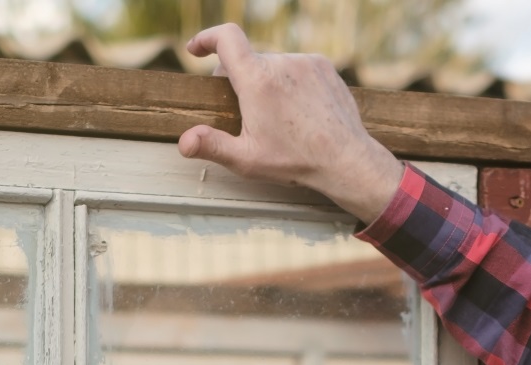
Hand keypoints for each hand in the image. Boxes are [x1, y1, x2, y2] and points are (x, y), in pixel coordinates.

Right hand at [179, 24, 405, 223]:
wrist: (346, 160)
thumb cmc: (296, 161)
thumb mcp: (247, 159)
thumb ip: (212, 146)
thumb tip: (184, 142)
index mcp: (257, 80)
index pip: (226, 38)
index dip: (207, 39)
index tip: (197, 49)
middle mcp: (281, 63)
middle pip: (249, 60)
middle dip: (241, 80)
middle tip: (247, 114)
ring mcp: (306, 62)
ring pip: (274, 65)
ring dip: (268, 82)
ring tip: (279, 117)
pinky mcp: (324, 67)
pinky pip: (298, 67)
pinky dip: (291, 83)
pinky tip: (299, 111)